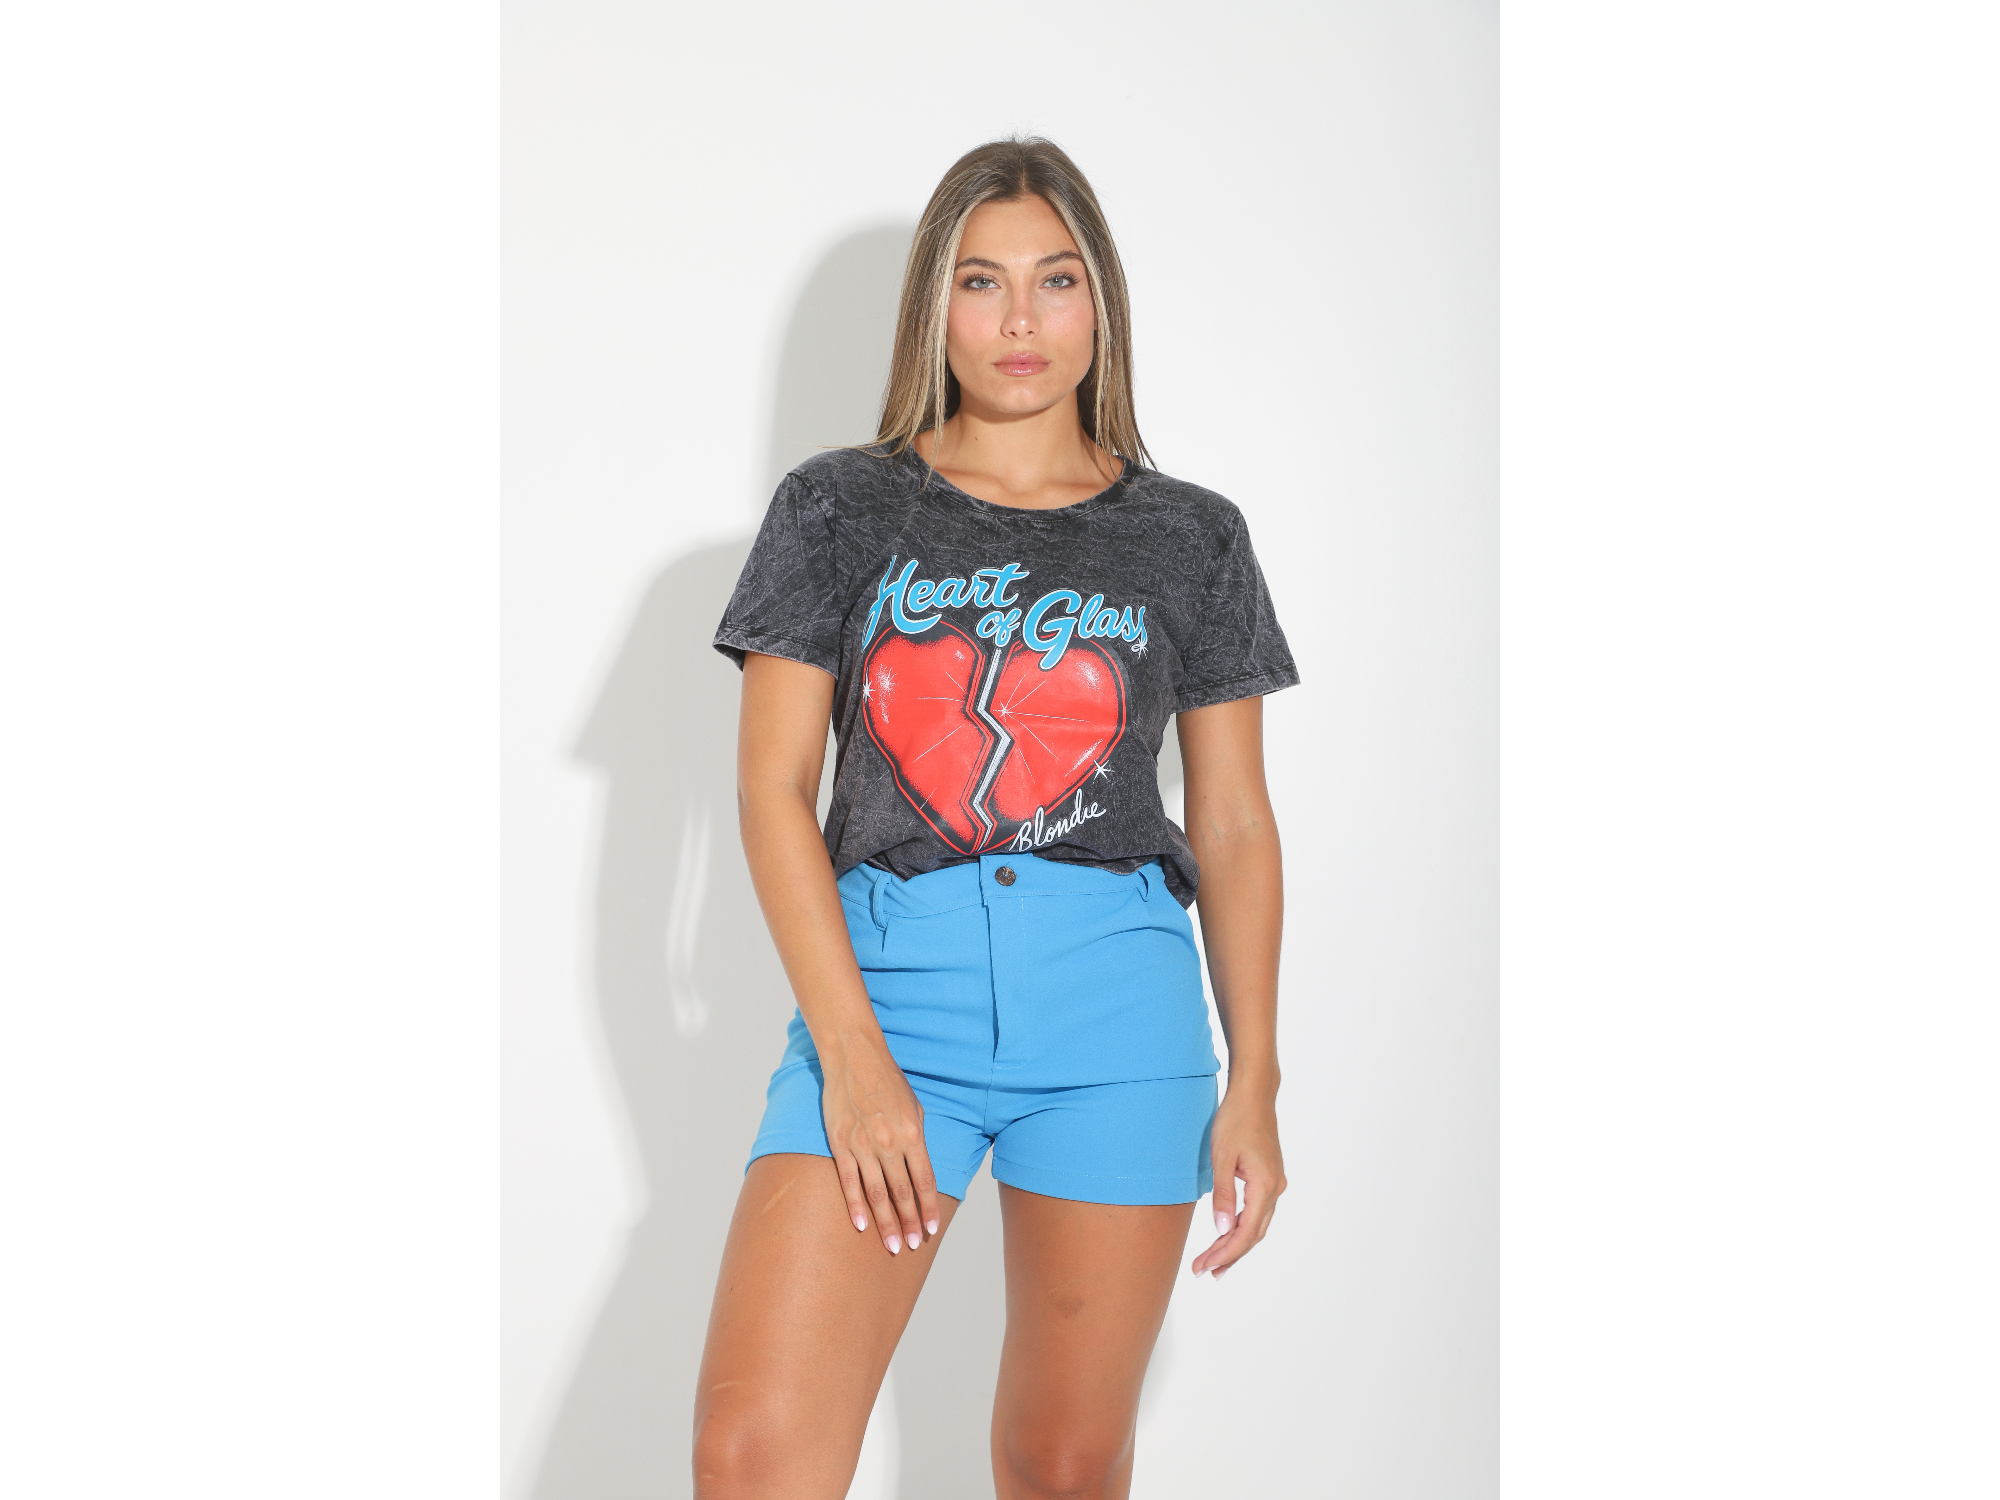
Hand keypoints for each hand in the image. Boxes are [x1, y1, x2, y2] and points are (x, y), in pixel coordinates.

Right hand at [821, 1040, 941, 1256]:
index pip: (924, 1181)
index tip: (931, 1230)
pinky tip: (861, 1225)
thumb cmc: (888, 1082)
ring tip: (892, 1246)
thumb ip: (918, 1140)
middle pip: (902, 1193)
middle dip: (909, 1223)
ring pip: (877, 1193)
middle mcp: (889, 1143)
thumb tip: (919, 1169)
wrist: (855, 1058)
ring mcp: (863, 1145)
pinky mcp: (840, 1144)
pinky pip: (849, 1181)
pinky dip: (855, 1205)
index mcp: (913, 1134)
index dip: (928, 1208)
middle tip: (912, 1245)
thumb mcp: (915, 1108)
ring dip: (886, 1222)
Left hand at [1191, 1091, 1285, 1277]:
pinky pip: (1257, 1212)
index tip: (1206, 1267)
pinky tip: (1228, 1236)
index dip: (1226, 1253)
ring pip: (1257, 1225)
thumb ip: (1223, 1195)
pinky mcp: (1269, 1178)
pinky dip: (1242, 1228)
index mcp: (1265, 1185)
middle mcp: (1275, 1188)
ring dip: (1236, 1245)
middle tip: (1203, 1272)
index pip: (1246, 1232)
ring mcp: (1275, 1184)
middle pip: (1253, 1234)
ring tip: (1214, 1264)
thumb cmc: (1235, 1120)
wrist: (1254, 1095)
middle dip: (1228, 1255)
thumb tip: (1222, 1230)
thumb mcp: (1222, 1157)